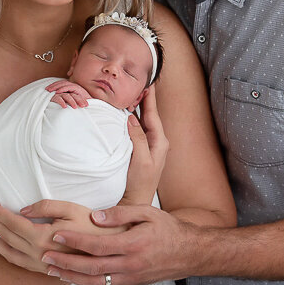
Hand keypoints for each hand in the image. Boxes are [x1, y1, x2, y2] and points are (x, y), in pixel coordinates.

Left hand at [0, 199, 124, 274]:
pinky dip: (6, 254)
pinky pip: (19, 263)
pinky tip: (2, 247)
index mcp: (43, 237)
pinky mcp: (45, 269)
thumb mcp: (70, 208)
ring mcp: (41, 264)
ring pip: (9, 253)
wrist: (109, 248)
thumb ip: (44, 206)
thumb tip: (22, 211)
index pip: (12, 223)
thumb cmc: (91, 224)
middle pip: (7, 236)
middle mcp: (38, 253)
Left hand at [42, 204, 191, 284]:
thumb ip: (120, 213)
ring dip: (71, 276)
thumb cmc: (167, 228)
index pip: (97, 245)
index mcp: (133, 244)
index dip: (75, 241)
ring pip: (95, 281)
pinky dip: (85, 281)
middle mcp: (130, 264)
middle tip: (45, 256)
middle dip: (65, 262)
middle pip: (91, 267)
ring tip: (51, 269)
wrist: (189, 253)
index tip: (56, 235)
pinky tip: (72, 276)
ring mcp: (130, 277)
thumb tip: (95, 215)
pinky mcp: (130, 283)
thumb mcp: (147, 212)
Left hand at [46, 80, 90, 107]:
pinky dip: (62, 89)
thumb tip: (58, 99)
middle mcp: (73, 85)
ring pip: (63, 84)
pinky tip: (57, 92)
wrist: (91, 103)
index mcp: (71, 86)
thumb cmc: (81, 103)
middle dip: (53, 85)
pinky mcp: (78, 89)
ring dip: (56, 87)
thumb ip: (66, 98)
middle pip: (61, 82)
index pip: (60, 84)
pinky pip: (68, 87)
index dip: (54, 85)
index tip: (47, 89)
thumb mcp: (72, 100)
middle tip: (46, 89)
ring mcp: (75, 86)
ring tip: (49, 91)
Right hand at [122, 86, 167, 204]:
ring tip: (130, 92)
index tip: (149, 82)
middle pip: (148, 115)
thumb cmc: (139, 184)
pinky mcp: (138, 151)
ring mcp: (147, 146)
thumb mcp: (141, 161)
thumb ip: (139, 139)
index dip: (150, 98)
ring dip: (136, 108)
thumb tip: (132, 119)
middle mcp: (155, 142)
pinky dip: (129, 119)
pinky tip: (123, 114)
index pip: (153, 114)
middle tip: (138, 82)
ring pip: (141, 121)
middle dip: (143, 99)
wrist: (134, 203)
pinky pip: (135, 130)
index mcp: (160, 142)